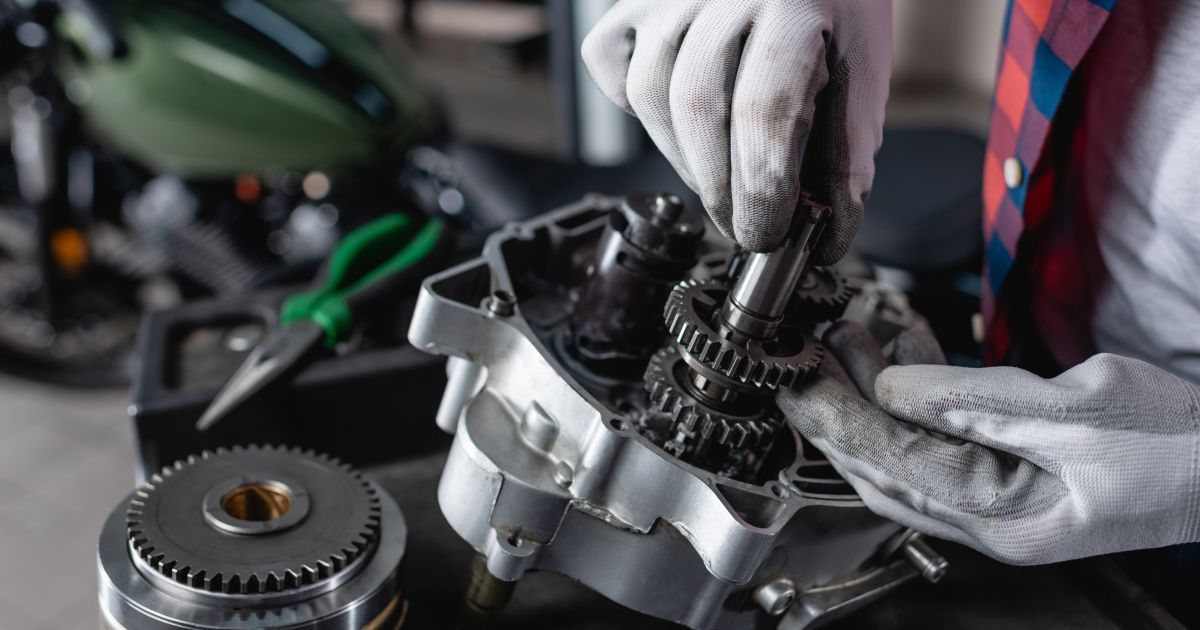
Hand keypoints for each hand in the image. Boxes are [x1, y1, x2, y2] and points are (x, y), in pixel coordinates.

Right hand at [581, 0, 890, 260]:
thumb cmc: (834, 10)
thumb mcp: (861, 73)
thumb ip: (845, 155)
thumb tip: (824, 238)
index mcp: (793, 4)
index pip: (765, 111)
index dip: (761, 190)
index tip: (766, 235)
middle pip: (698, 109)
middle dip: (720, 188)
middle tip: (744, 225)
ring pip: (651, 97)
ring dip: (684, 160)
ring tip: (722, 176)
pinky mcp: (633, 7)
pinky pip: (618, 76)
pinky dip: (642, 116)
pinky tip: (683, 127)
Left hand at [780, 322, 1199, 564]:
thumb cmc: (1180, 446)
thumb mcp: (1077, 412)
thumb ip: (975, 400)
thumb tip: (893, 385)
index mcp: (1003, 519)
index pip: (891, 465)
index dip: (835, 419)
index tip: (795, 381)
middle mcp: (990, 521)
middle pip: (884, 464)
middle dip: (840, 408)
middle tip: (806, 357)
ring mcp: (999, 501)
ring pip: (907, 449)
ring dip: (874, 395)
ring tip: (849, 339)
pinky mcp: (1010, 474)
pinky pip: (943, 439)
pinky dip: (919, 397)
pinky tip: (908, 354)